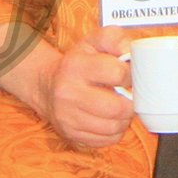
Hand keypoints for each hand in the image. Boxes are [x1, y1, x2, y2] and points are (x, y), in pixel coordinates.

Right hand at [42, 28, 136, 151]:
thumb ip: (115, 38)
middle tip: (128, 96)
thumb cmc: (77, 63)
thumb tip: (130, 52)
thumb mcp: (93, 41)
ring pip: (113, 127)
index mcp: (76, 66)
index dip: (130, 75)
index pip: (117, 73)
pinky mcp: (71, 134)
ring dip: (124, 118)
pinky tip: (110, 119)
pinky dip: (115, 131)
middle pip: (117, 107)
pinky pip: (107, 140)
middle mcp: (68, 93)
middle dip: (130, 103)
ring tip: (119, 107)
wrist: (47, 85)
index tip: (128, 76)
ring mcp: (68, 117)